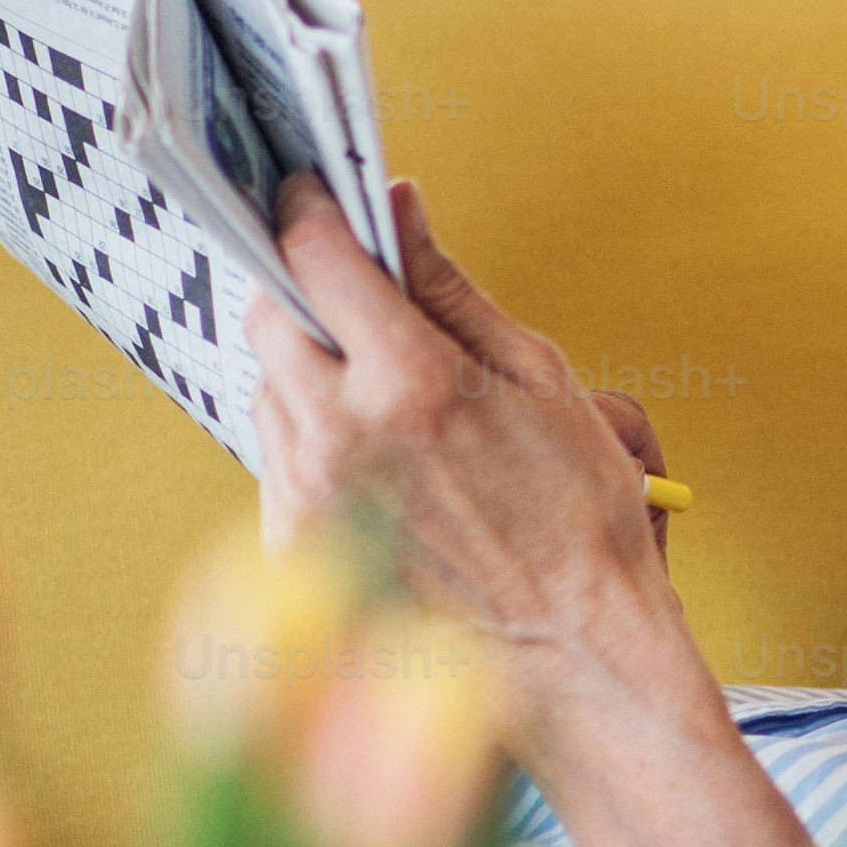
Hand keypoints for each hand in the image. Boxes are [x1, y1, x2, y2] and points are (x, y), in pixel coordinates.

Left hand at [242, 175, 685, 760]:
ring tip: (385, 398)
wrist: (570, 655)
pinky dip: (313, 441)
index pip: (318, 255)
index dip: (310, 208)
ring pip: (268, 390)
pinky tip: (379, 465)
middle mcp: (340, 435)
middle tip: (348, 295)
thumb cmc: (578, 523)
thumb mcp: (537, 380)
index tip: (312, 191)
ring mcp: (305, 496)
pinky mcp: (291, 546)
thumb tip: (400, 211)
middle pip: (269, 316)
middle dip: (302, 292)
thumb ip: (450, 288)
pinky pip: (277, 460)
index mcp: (409, 381)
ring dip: (308, 371)